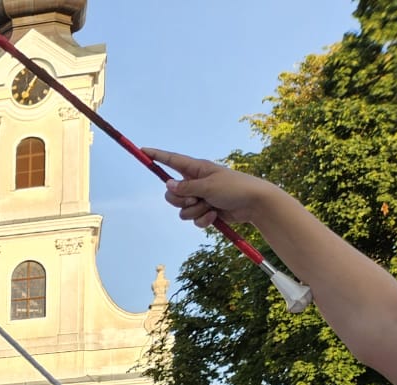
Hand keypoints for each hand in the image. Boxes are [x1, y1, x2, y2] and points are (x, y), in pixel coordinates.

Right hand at [147, 149, 276, 228]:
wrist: (254, 204)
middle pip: (171, 193)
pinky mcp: (205, 211)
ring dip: (194, 211)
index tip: (142, 151)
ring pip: (181, 209)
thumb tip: (168, 185)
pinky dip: (202, 220)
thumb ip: (186, 187)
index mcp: (196, 169)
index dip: (157, 156)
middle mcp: (196, 182)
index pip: (172, 160)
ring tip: (210, 207)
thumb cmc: (234, 188)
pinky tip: (214, 216)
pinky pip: (193, 219)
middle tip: (195, 199)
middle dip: (180, 200)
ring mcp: (200, 197)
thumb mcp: (208, 186)